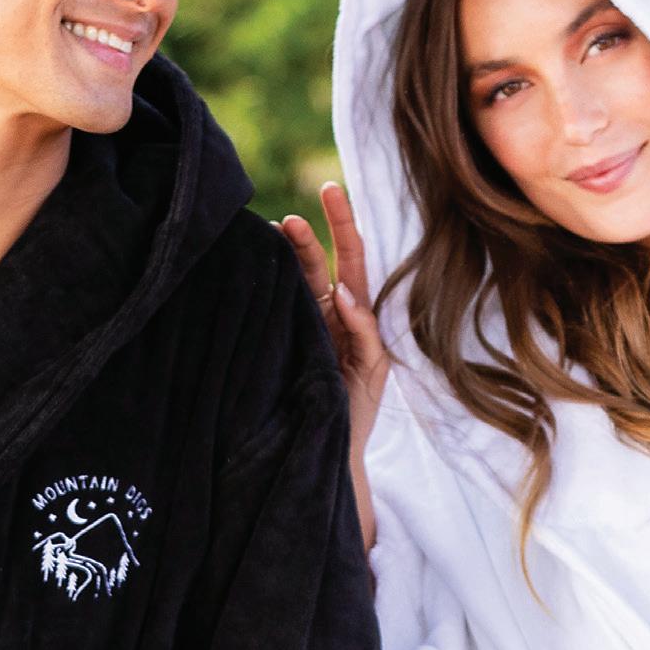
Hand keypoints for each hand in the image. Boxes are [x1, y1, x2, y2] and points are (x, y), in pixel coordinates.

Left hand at [280, 180, 390, 549]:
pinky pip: (366, 337)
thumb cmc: (297, 410)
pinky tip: (343, 295)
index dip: (312, 236)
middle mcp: (344, 325)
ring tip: (307, 228)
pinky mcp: (372, 372)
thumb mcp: (284, 362)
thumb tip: (277, 286)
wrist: (318, 458)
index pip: (321, 265)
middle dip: (334, 229)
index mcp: (322, 317)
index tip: (292, 206)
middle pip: (343, 266)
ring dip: (338, 260)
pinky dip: (356, 317)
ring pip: (353, 293)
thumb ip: (288, 326)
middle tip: (326, 190)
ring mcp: (361, 346)